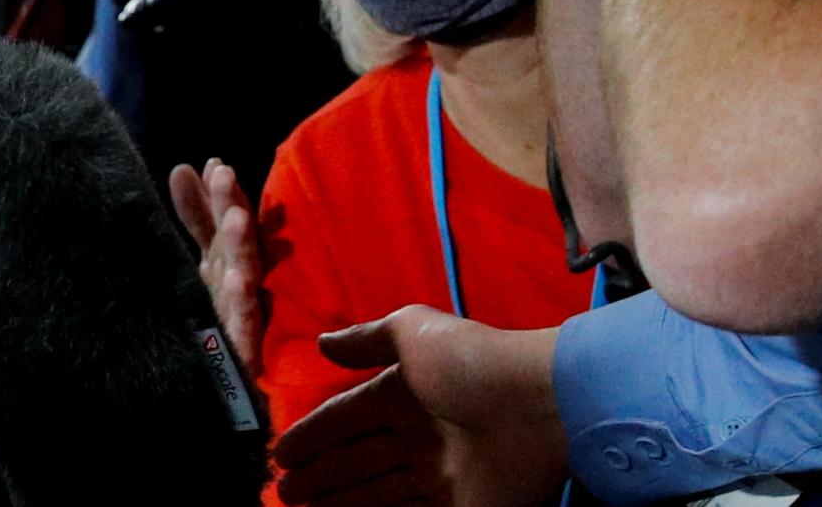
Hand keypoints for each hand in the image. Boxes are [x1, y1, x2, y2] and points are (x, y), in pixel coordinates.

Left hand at [167, 160, 259, 376]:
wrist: (218, 395)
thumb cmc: (215, 320)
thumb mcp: (200, 264)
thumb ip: (196, 219)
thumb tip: (183, 168)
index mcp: (225, 265)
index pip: (222, 224)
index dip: (218, 195)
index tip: (212, 164)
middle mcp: (238, 287)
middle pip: (237, 243)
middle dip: (232, 208)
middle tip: (224, 174)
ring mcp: (242, 319)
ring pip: (245, 279)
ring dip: (242, 247)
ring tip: (237, 218)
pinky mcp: (243, 354)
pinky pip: (245, 329)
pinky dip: (245, 305)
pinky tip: (241, 283)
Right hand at [273, 307, 566, 506]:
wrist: (539, 405)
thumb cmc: (471, 363)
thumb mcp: (412, 332)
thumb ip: (365, 340)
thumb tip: (322, 345)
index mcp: (405, 394)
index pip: (347, 417)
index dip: (314, 434)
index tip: (282, 453)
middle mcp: (419, 436)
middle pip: (358, 459)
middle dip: (320, 475)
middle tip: (286, 491)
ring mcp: (440, 475)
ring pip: (377, 491)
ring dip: (339, 500)